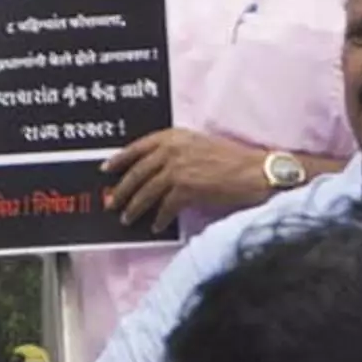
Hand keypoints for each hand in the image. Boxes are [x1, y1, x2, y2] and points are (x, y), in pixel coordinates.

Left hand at [101, 127, 278, 230]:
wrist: (256, 172)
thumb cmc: (234, 160)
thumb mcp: (199, 145)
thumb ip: (176, 151)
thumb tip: (157, 169)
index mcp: (174, 135)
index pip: (137, 147)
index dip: (119, 159)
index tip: (106, 170)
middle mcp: (171, 149)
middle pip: (137, 172)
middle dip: (122, 190)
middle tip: (112, 202)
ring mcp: (177, 168)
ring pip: (146, 191)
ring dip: (135, 207)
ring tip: (127, 218)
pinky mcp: (186, 189)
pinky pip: (165, 207)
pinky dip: (159, 219)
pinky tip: (156, 226)